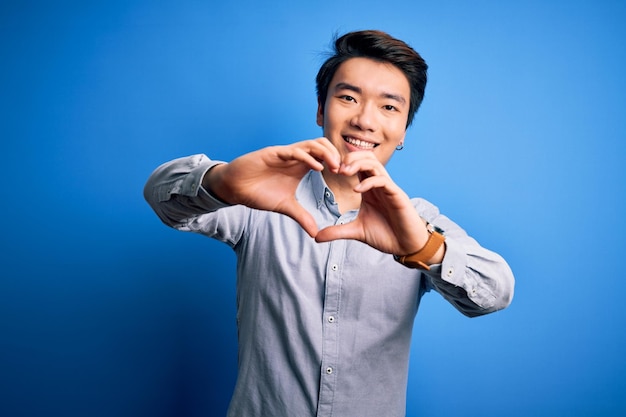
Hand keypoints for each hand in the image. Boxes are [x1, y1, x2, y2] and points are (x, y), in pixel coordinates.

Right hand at [204, 138, 340, 236]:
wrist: (234, 187)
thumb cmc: (258, 192)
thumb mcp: (285, 206)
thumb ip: (301, 216)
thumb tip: (314, 233)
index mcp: (300, 165)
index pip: (324, 156)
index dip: (338, 164)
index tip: (348, 177)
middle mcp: (295, 156)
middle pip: (322, 145)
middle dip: (336, 156)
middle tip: (345, 172)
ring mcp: (284, 153)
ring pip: (311, 144)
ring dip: (326, 154)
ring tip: (336, 168)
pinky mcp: (272, 153)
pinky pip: (294, 151)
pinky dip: (308, 157)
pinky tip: (318, 168)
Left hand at [315, 151, 429, 254]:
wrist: (406, 245)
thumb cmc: (386, 235)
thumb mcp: (356, 231)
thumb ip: (337, 231)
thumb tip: (316, 237)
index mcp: (369, 188)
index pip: (356, 165)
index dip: (342, 163)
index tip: (328, 170)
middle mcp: (378, 184)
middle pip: (366, 157)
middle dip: (349, 158)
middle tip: (335, 168)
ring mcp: (388, 188)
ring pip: (375, 164)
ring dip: (358, 164)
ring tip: (344, 172)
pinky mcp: (397, 195)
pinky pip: (383, 180)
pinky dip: (369, 182)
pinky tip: (358, 190)